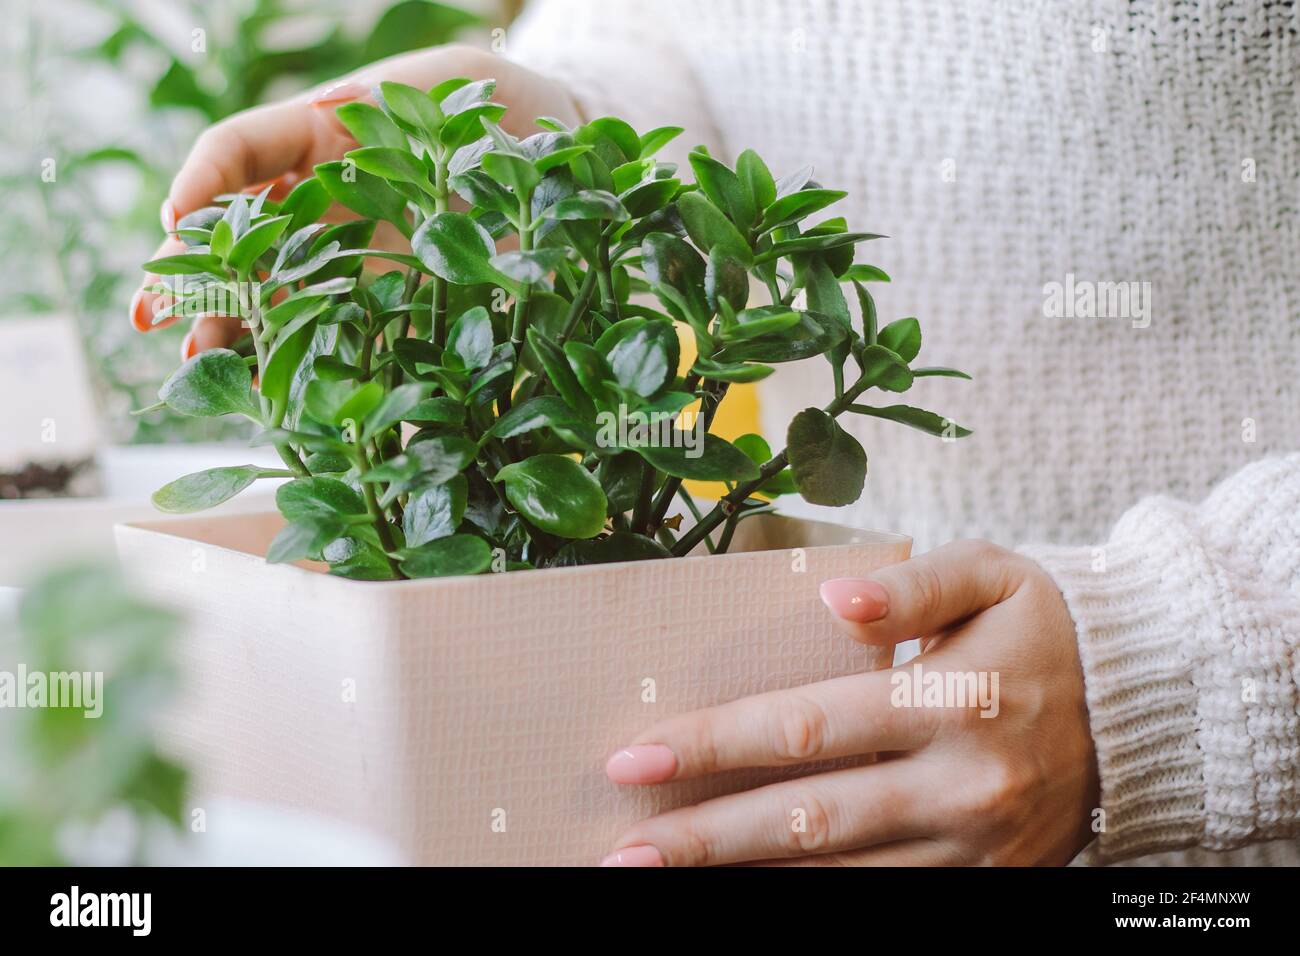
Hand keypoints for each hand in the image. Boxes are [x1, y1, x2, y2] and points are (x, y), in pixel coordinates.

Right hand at [128, 44, 579, 356]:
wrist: (548, 155)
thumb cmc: (490, 112)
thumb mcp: (445, 98)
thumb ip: (401, 121)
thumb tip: (351, 151)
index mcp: (318, 135)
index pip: (238, 150)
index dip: (202, 182)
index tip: (179, 219)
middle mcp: (319, 196)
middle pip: (237, 233)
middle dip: (191, 273)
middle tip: (154, 314)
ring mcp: (345, 249)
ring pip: (269, 288)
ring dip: (228, 325)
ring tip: (195, 364)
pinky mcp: (382, 296)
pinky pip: (328, 327)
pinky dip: (294, 357)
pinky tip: (266, 387)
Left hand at [601, 540, 1099, 865]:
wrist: (1142, 707)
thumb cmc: (1044, 627)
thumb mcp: (990, 574)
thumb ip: (910, 584)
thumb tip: (834, 595)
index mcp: (955, 700)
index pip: (808, 726)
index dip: (716, 743)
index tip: (637, 755)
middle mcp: (963, 785)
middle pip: (808, 821)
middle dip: (707, 838)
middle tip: (623, 851)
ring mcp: (976, 848)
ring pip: (841, 877)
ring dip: (746, 882)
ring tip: (665, 880)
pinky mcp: (989, 882)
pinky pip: (888, 902)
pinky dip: (816, 901)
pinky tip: (755, 894)